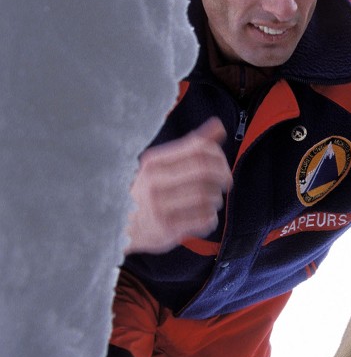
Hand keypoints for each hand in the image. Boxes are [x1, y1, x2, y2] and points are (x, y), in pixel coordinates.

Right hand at [126, 118, 232, 254]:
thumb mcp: (161, 165)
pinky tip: (203, 216)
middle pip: (205, 171)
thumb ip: (191, 146)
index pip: (198, 149)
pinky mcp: (167, 230)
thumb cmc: (147, 192)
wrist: (118, 226)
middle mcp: (154, 183)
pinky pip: (204, 220)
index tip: (222, 163)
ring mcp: (160, 208)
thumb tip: (219, 126)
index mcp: (153, 162)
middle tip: (225, 181)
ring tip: (210, 200)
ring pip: (208, 197)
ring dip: (216, 198)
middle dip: (223, 175)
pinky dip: (211, 217)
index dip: (218, 155)